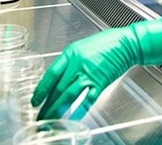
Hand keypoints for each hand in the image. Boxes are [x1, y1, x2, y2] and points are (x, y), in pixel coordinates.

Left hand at [31, 15, 161, 119]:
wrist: (126, 43)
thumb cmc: (105, 43)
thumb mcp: (81, 47)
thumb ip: (69, 61)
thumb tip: (57, 78)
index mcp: (70, 54)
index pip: (50, 74)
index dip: (41, 89)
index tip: (35, 100)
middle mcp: (77, 64)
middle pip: (58, 88)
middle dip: (47, 104)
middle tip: (40, 115)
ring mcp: (89, 74)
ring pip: (69, 95)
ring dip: (58, 109)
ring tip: (50, 119)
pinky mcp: (101, 82)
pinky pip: (88, 99)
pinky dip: (80, 109)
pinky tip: (73, 117)